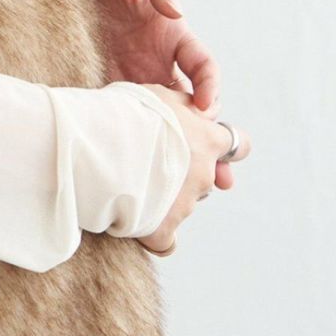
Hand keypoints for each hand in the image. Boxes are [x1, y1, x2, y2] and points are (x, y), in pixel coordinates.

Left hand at [91, 0, 233, 190]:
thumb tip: (177, 7)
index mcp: (170, 35)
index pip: (202, 67)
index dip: (209, 88)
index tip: (206, 110)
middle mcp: (155, 61)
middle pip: (189, 109)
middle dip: (208, 143)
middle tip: (222, 179)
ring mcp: (129, 76)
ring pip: (160, 125)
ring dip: (174, 156)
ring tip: (182, 193)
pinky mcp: (101, 84)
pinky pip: (120, 120)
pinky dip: (130, 147)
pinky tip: (132, 173)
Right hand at [133, 84, 251, 253]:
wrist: (97, 147)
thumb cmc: (125, 115)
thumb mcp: (160, 95)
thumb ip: (184, 105)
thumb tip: (196, 111)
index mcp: (207, 140)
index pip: (238, 146)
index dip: (223, 149)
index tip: (209, 149)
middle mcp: (203, 174)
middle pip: (205, 178)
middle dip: (185, 174)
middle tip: (151, 163)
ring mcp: (185, 204)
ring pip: (183, 205)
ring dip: (164, 198)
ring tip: (130, 185)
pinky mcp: (162, 229)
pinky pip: (166, 241)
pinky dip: (154, 234)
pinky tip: (137, 225)